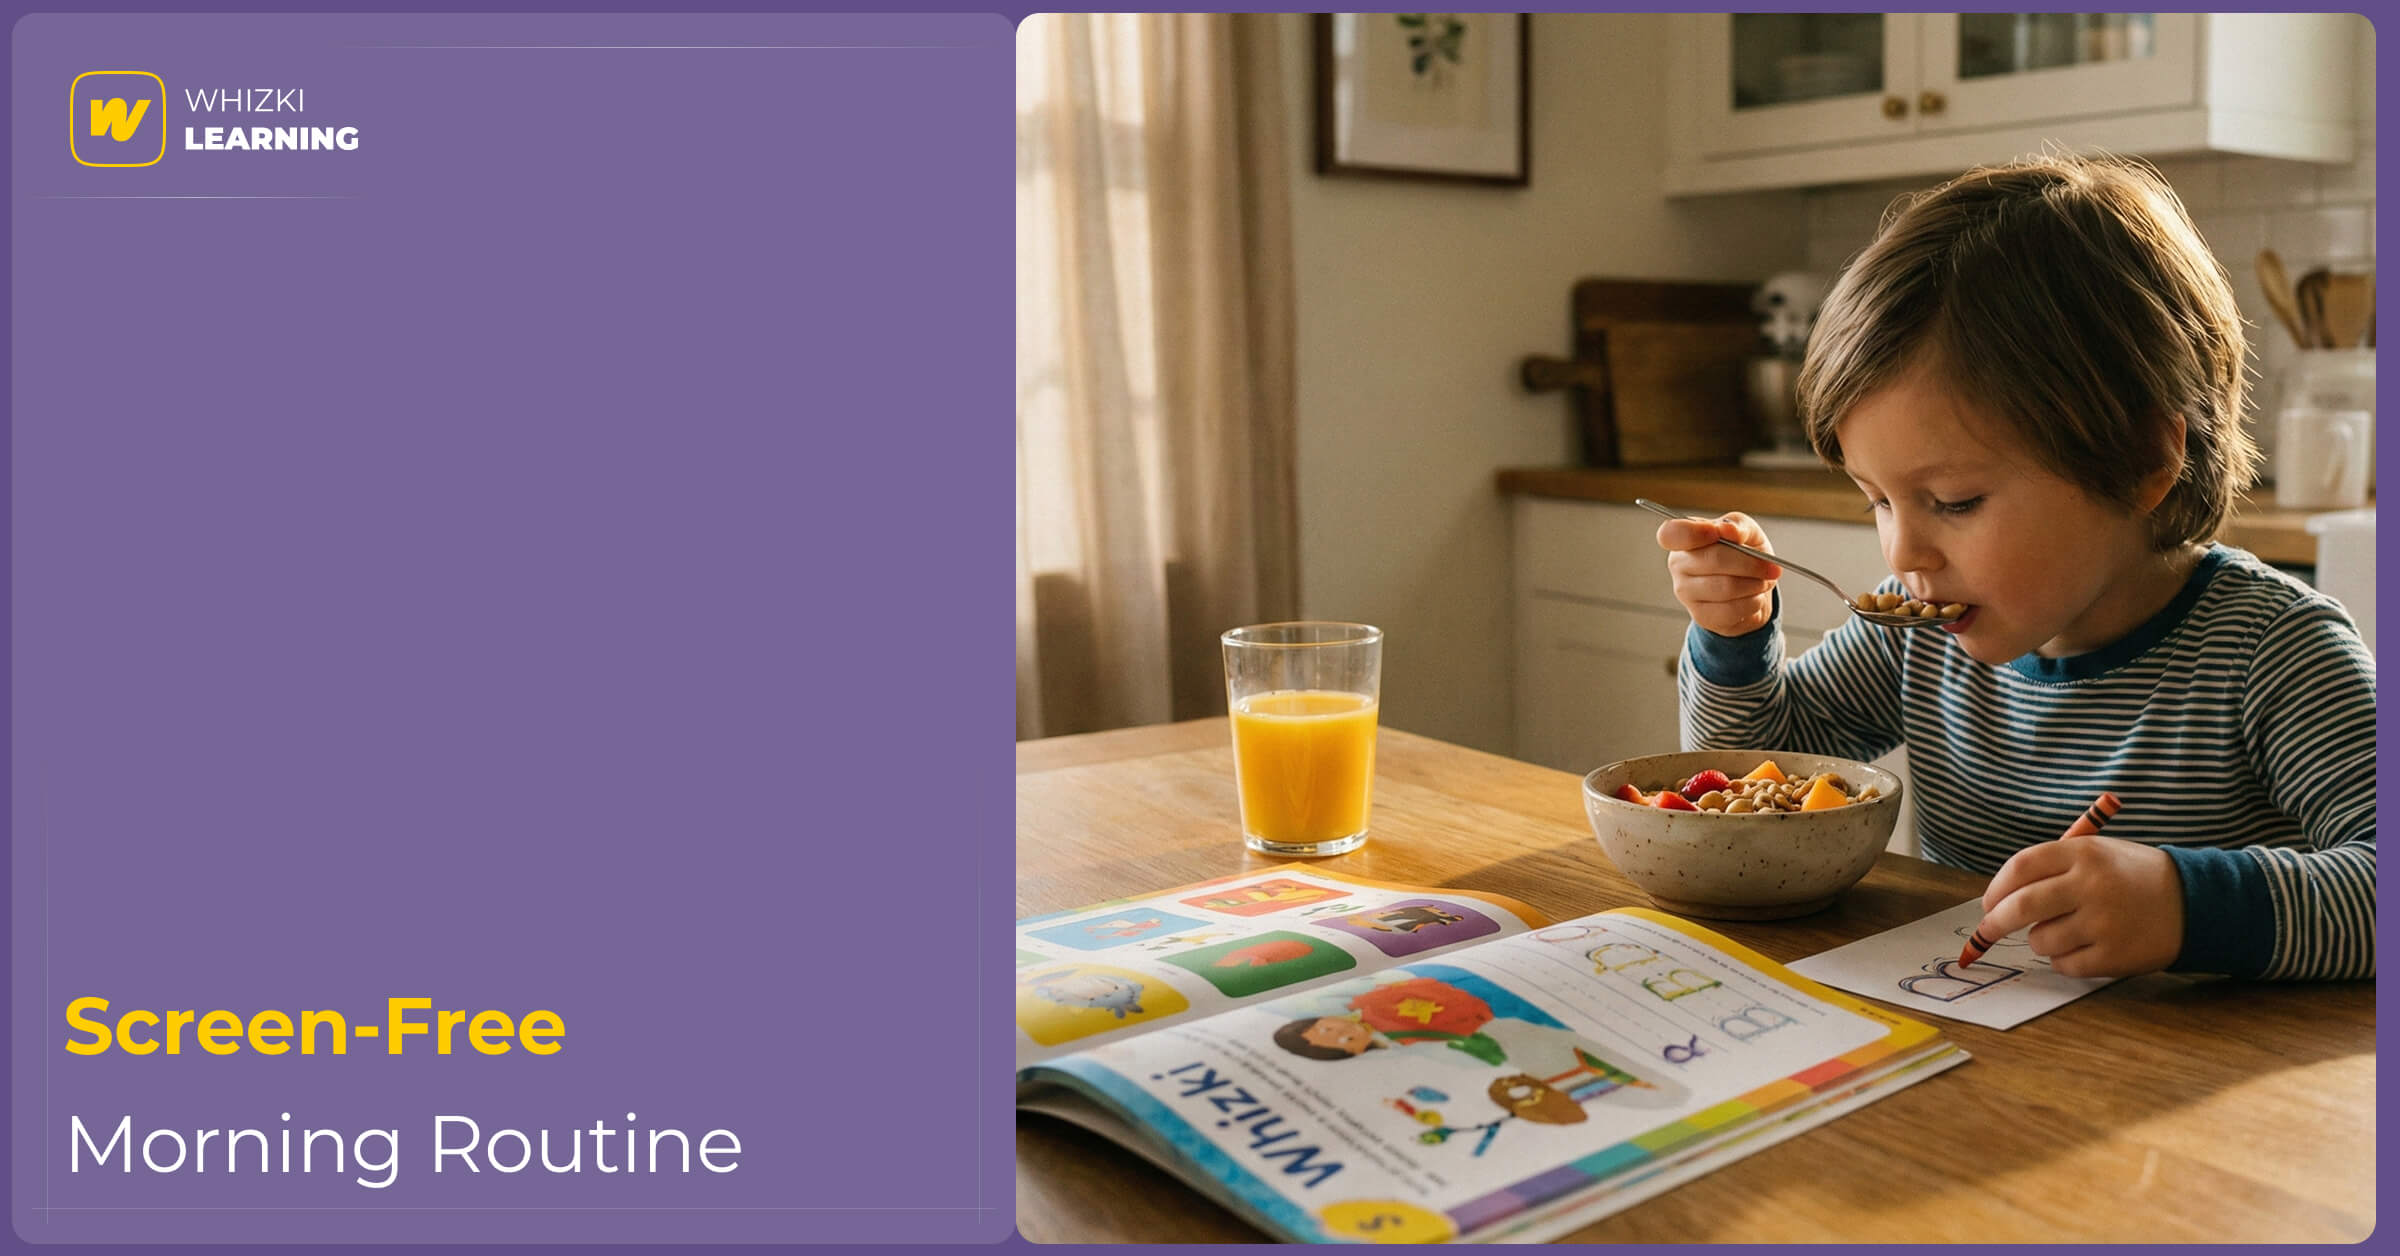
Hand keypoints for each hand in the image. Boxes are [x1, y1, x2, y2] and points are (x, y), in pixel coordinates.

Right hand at [1655, 512, 1779, 636]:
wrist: (1751, 587)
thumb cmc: (1744, 553)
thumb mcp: (1746, 531)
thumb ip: (1737, 525)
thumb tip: (1728, 529)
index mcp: (1683, 537)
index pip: (1670, 534)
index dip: (1693, 533)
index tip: (1718, 533)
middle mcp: (1678, 564)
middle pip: (1713, 560)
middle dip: (1751, 564)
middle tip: (1771, 567)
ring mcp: (1686, 592)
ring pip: (1726, 587)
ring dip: (1755, 585)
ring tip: (1763, 581)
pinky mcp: (1700, 615)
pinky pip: (1731, 610)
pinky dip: (1752, 603)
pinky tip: (1754, 597)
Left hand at [1975, 836, 2184, 977]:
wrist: (2193, 902)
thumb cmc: (2131, 877)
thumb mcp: (2097, 853)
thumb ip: (2052, 869)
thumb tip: (1998, 900)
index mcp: (2085, 853)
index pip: (2021, 867)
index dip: (1997, 887)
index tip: (1989, 903)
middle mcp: (2092, 885)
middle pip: (2020, 906)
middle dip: (1995, 922)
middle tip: (1987, 930)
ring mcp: (2104, 922)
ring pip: (2041, 940)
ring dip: (2041, 940)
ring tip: (2066, 931)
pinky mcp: (2114, 955)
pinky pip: (2064, 965)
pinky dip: (2063, 961)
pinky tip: (2084, 948)